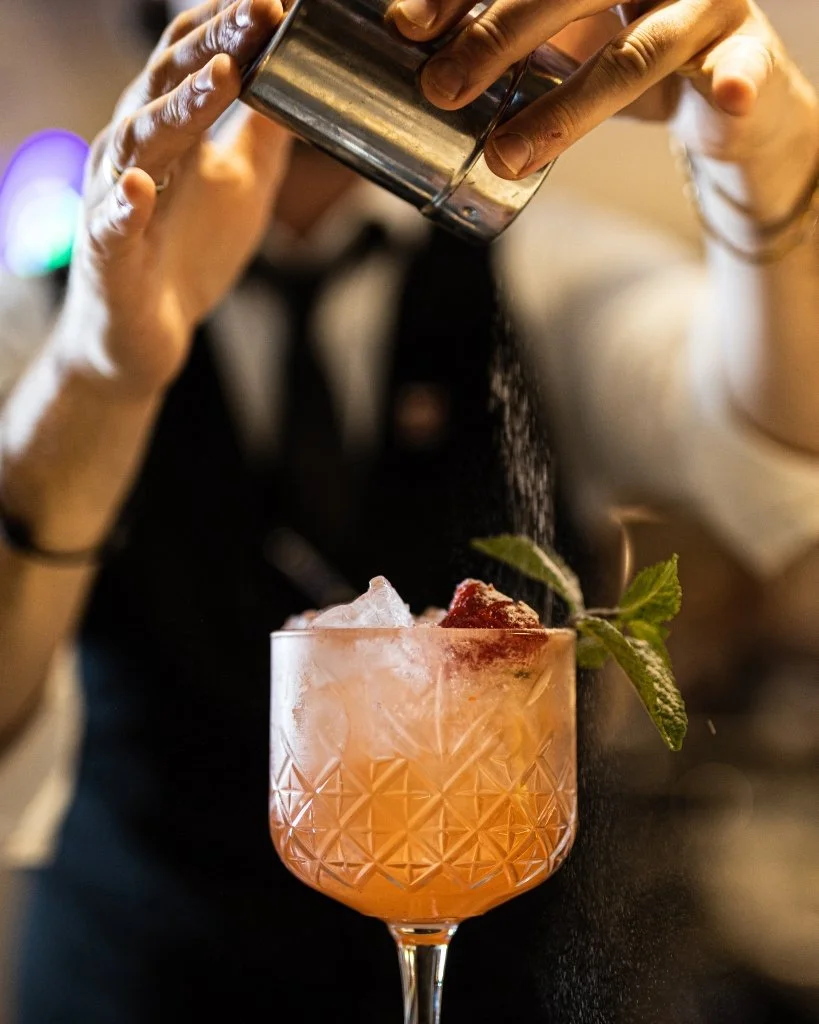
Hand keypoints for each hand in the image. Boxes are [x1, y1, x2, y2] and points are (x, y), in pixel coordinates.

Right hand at [58, 0, 290, 397]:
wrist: (141, 335)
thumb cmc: (186, 253)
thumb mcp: (240, 186)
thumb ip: (263, 136)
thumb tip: (298, 84)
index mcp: (167, 131)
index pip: (193, 62)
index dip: (232, 27)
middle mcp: (134, 152)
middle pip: (166, 85)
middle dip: (214, 45)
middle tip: (261, 9)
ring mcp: (114, 201)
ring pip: (140, 143)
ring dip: (179, 108)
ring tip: (220, 75)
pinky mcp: (107, 255)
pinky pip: (113, 227)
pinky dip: (125, 206)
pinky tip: (140, 187)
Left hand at [388, 0, 817, 191]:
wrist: (723, 90)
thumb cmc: (628, 55)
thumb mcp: (562, 40)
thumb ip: (506, 42)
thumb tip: (415, 51)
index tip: (408, 27)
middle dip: (497, 35)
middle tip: (442, 86)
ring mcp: (699, 2)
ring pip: (632, 53)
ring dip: (567, 108)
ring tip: (507, 154)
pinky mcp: (743, 49)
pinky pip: (737, 67)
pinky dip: (734, 81)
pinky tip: (730, 94)